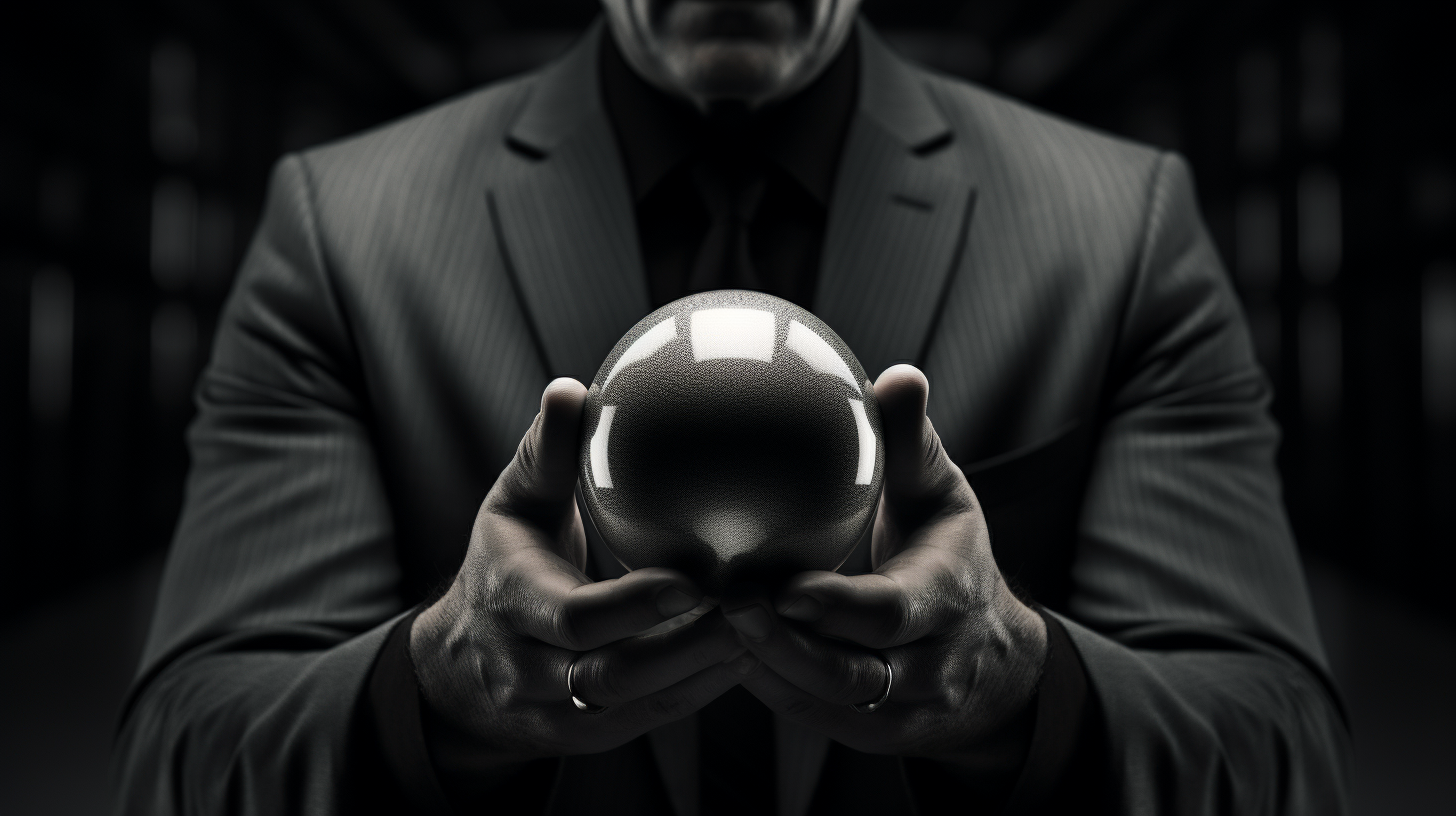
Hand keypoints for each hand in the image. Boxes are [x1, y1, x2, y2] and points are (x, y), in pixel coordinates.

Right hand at [410, 378, 754, 789]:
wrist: (457, 666)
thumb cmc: (501, 563)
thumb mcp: (513, 506)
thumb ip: (547, 455)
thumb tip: (574, 388)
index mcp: (511, 605)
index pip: (574, 618)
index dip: (633, 606)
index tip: (693, 580)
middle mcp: (528, 670)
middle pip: (612, 675)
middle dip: (686, 649)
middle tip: (749, 609)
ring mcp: (556, 713)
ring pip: (637, 705)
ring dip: (704, 673)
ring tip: (764, 632)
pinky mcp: (585, 737)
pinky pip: (648, 721)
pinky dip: (699, 692)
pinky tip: (750, 656)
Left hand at [723, 365, 1047, 779]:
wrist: (999, 662)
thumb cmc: (952, 556)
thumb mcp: (944, 497)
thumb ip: (912, 443)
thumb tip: (896, 376)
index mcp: (947, 600)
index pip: (892, 614)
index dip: (839, 608)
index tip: (787, 587)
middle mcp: (929, 667)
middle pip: (851, 673)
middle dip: (786, 648)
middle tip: (728, 604)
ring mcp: (901, 712)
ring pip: (824, 703)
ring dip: (764, 668)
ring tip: (707, 626)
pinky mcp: (871, 736)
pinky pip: (811, 718)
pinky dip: (766, 687)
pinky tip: (716, 650)